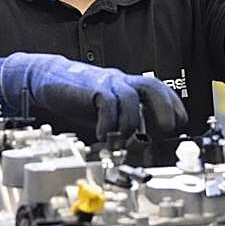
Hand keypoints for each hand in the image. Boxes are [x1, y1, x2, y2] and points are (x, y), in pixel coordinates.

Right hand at [1, 52, 187, 140]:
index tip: (176, 132)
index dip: (174, 112)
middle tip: (162, 134)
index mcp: (132, 87)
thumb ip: (126, 122)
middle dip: (165, 112)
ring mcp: (108, 83)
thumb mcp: (110, 111)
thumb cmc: (81, 97)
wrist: (48, 78)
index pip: (163, 94)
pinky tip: (104, 135)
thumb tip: (143, 146)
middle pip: (154, 88)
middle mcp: (123, 82)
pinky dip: (109, 122)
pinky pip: (107, 102)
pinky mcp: (91, 88)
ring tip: (123, 140)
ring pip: (131, 97)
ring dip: (131, 123)